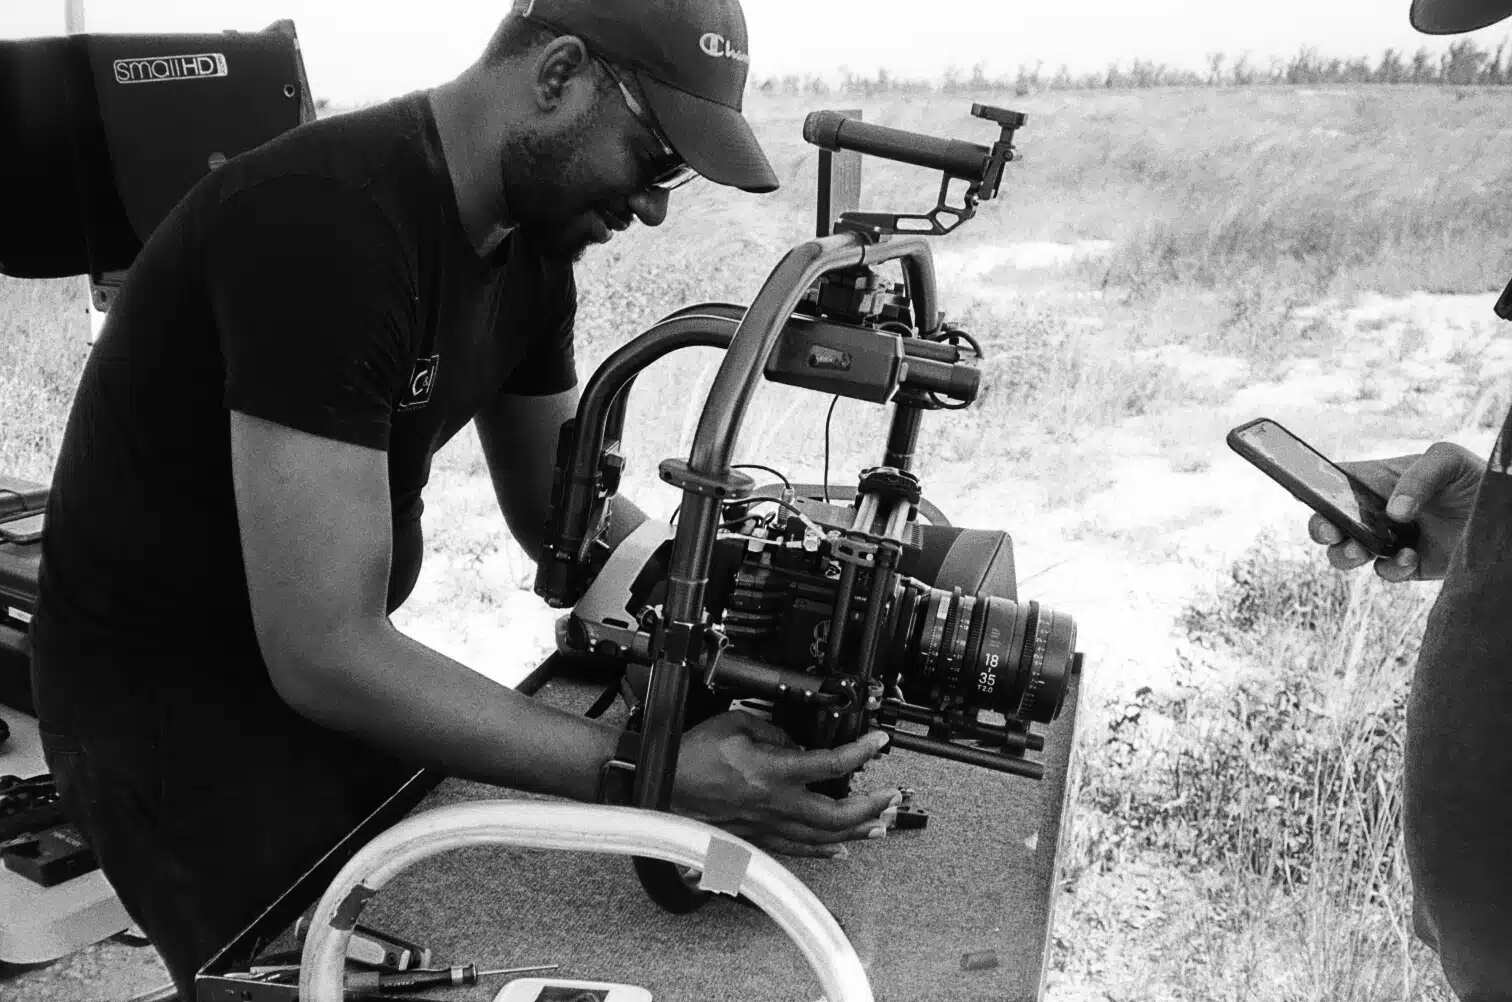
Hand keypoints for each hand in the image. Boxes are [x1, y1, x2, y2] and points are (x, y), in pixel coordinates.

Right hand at [672, 711, 900, 858]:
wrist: (662, 786)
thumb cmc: (692, 756)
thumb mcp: (735, 725)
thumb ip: (774, 734)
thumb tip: (798, 745)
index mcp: (772, 771)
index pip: (830, 763)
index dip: (861, 751)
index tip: (878, 742)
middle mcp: (775, 804)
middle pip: (837, 814)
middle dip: (871, 806)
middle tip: (891, 796)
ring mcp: (767, 826)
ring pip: (823, 836)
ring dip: (857, 830)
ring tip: (881, 823)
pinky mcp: (756, 839)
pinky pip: (798, 850)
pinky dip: (824, 851)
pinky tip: (842, 849)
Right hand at [1307, 442, 1482, 581]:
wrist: (1506, 519)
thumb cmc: (1476, 478)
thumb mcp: (1448, 460)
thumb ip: (1419, 477)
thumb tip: (1394, 512)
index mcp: (1378, 480)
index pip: (1335, 482)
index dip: (1315, 489)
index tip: (1312, 499)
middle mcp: (1377, 510)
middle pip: (1331, 521)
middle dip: (1321, 528)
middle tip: (1330, 532)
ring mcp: (1390, 539)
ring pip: (1347, 552)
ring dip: (1345, 555)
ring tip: (1360, 551)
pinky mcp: (1407, 565)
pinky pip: (1384, 572)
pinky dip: (1390, 568)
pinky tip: (1409, 557)